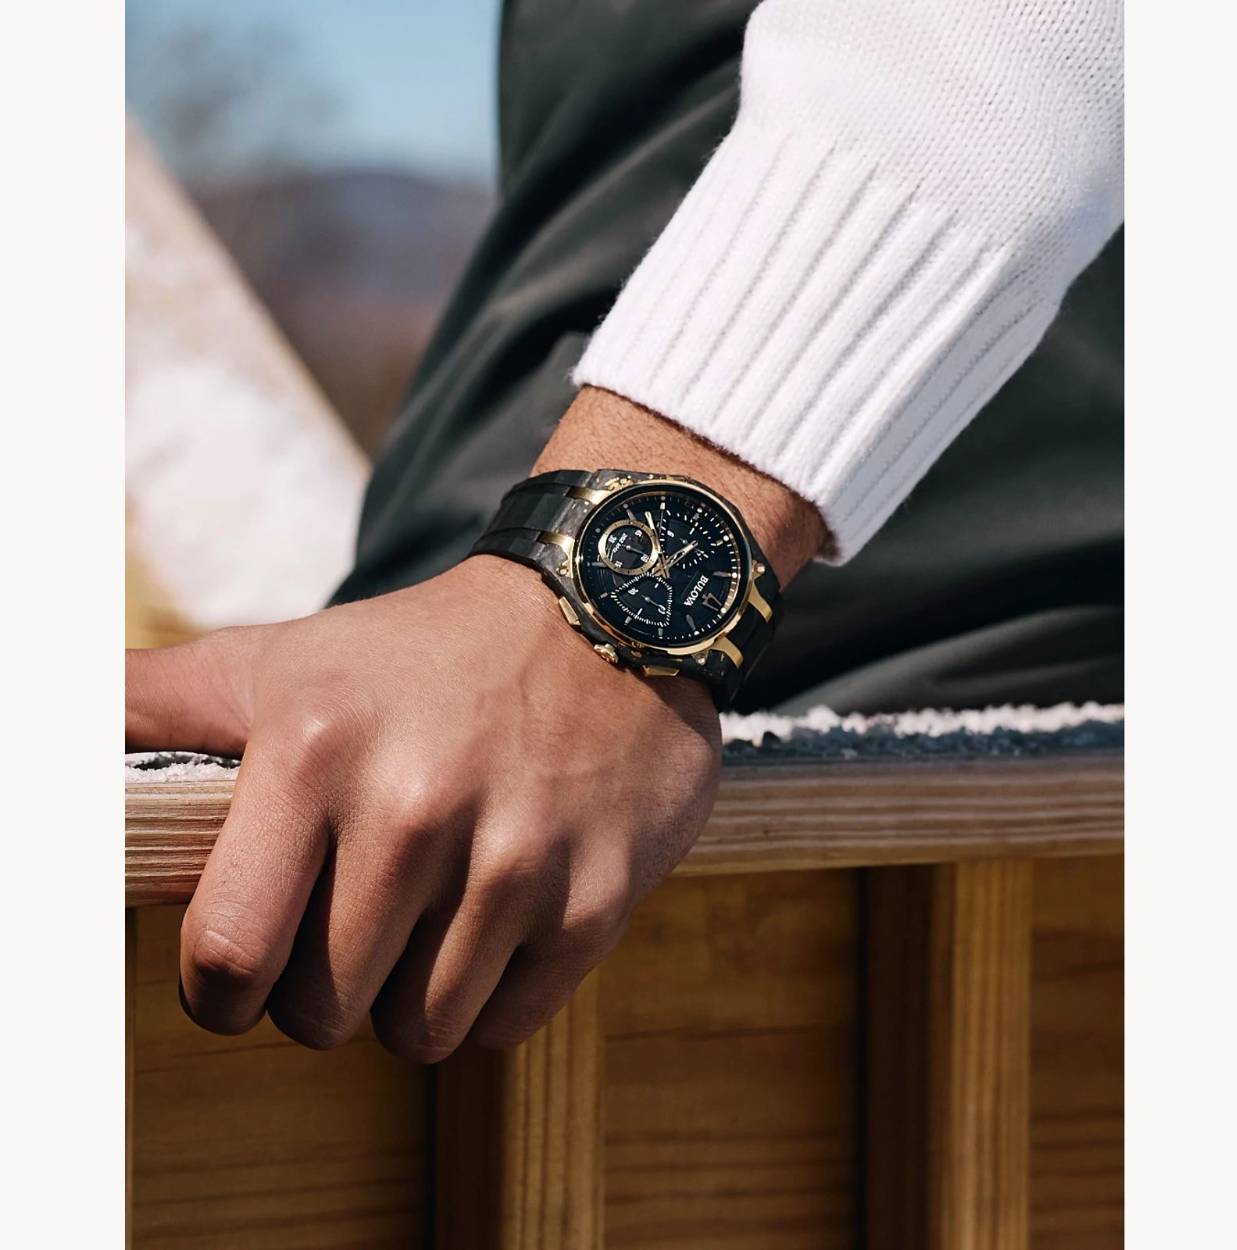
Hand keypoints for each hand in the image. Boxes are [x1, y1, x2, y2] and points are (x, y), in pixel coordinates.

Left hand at [126, 556, 720, 1058]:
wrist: (607, 613)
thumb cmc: (427, 652)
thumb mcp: (286, 659)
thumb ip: (152, 706)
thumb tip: (52, 751)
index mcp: (314, 753)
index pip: (226, 957)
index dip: (224, 989)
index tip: (251, 969)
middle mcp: (415, 811)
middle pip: (322, 1014)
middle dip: (325, 989)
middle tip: (360, 917)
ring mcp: (515, 860)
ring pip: (419, 1031)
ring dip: (412, 994)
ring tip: (434, 910)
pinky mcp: (596, 900)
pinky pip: (506, 1024)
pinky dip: (492, 992)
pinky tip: (500, 915)